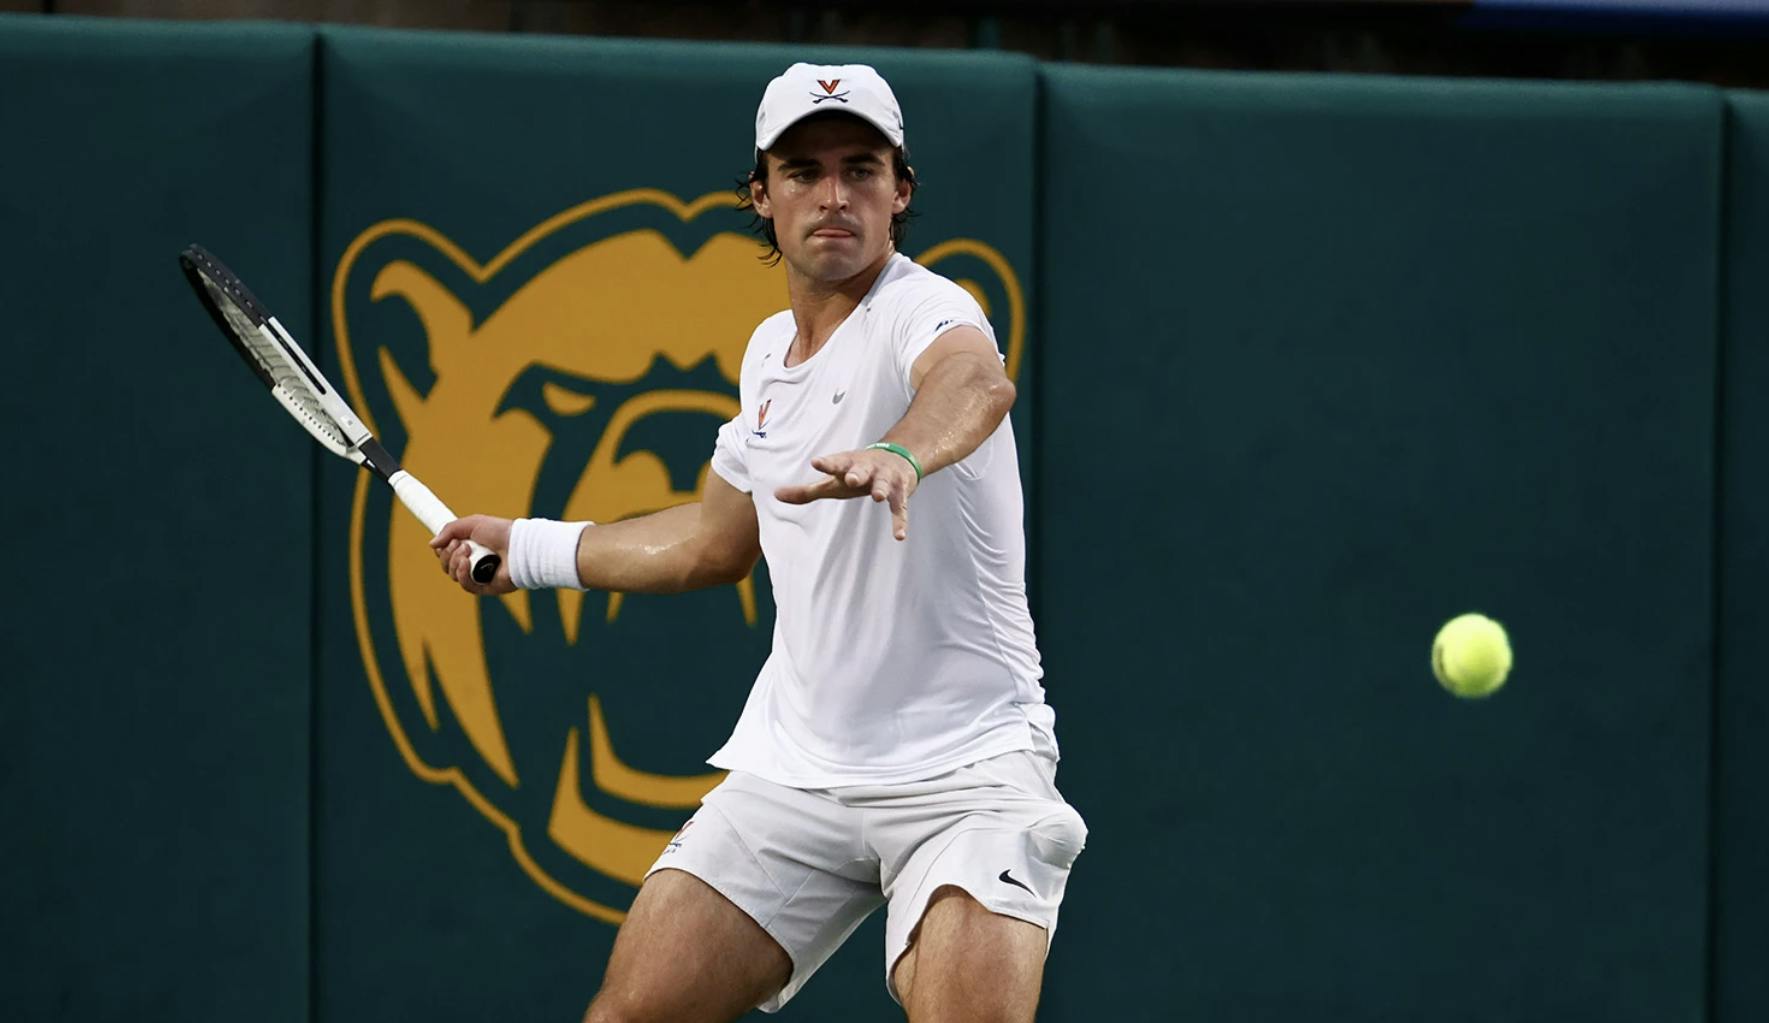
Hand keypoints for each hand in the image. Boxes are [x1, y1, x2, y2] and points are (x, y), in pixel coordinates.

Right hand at [429, 514, 515, 594]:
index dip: (443, 549)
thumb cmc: (500, 532)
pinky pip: (466, 585)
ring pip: (453, 574)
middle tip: (461, 544)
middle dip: (448, 554)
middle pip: (446, 564)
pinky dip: (462, 574)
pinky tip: (466, 564)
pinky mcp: (485, 587)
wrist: (518, 545)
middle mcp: (472, 562)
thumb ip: (450, 530)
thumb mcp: (472, 523)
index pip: (446, 553)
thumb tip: (432, 545)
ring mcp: (478, 575)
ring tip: (468, 551)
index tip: (449, 540)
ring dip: (455, 562)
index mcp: (470, 547)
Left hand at [775, 447, 918, 540]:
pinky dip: (900, 521)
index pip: (835, 463)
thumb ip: (805, 491)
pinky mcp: (900, 492)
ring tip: (878, 496)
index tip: (816, 463)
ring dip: (881, 489)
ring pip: (883, 484)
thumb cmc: (857, 473)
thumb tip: (775, 495)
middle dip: (857, 473)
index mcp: (848, 465)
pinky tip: (899, 536)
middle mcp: (868, 469)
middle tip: (852, 478)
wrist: (899, 457)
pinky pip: (900, 508)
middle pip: (861, 470)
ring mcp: (885, 479)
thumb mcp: (832, 481)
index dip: (827, 464)